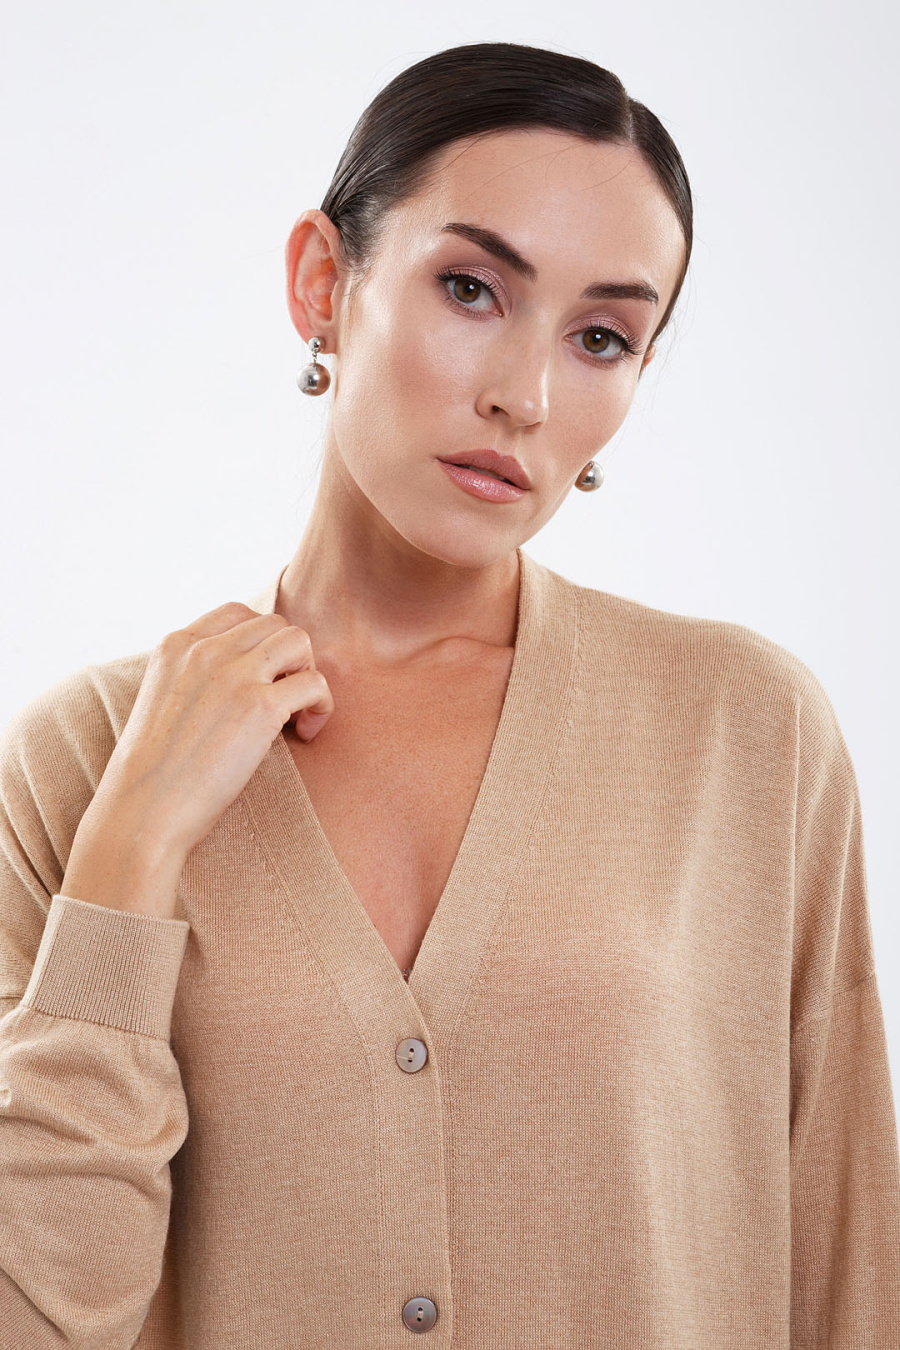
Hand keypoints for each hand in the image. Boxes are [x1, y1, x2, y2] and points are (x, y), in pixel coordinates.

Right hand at [88, 602, 333, 860]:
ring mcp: (233, 674)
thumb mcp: (160, 703)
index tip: (261, 678)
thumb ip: (192, 679)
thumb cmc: (152, 775)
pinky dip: (321, 705)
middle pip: (273, 624)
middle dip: (287, 658)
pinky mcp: (260, 706)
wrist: (143, 811)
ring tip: (297, 712)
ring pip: (298, 641)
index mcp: (175, 645)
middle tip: (284, 699)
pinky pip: (315, 683)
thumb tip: (237, 683)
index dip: (260, 643)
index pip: (236, 614)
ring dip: (307, 673)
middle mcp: (204, 650)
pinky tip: (306, 733)